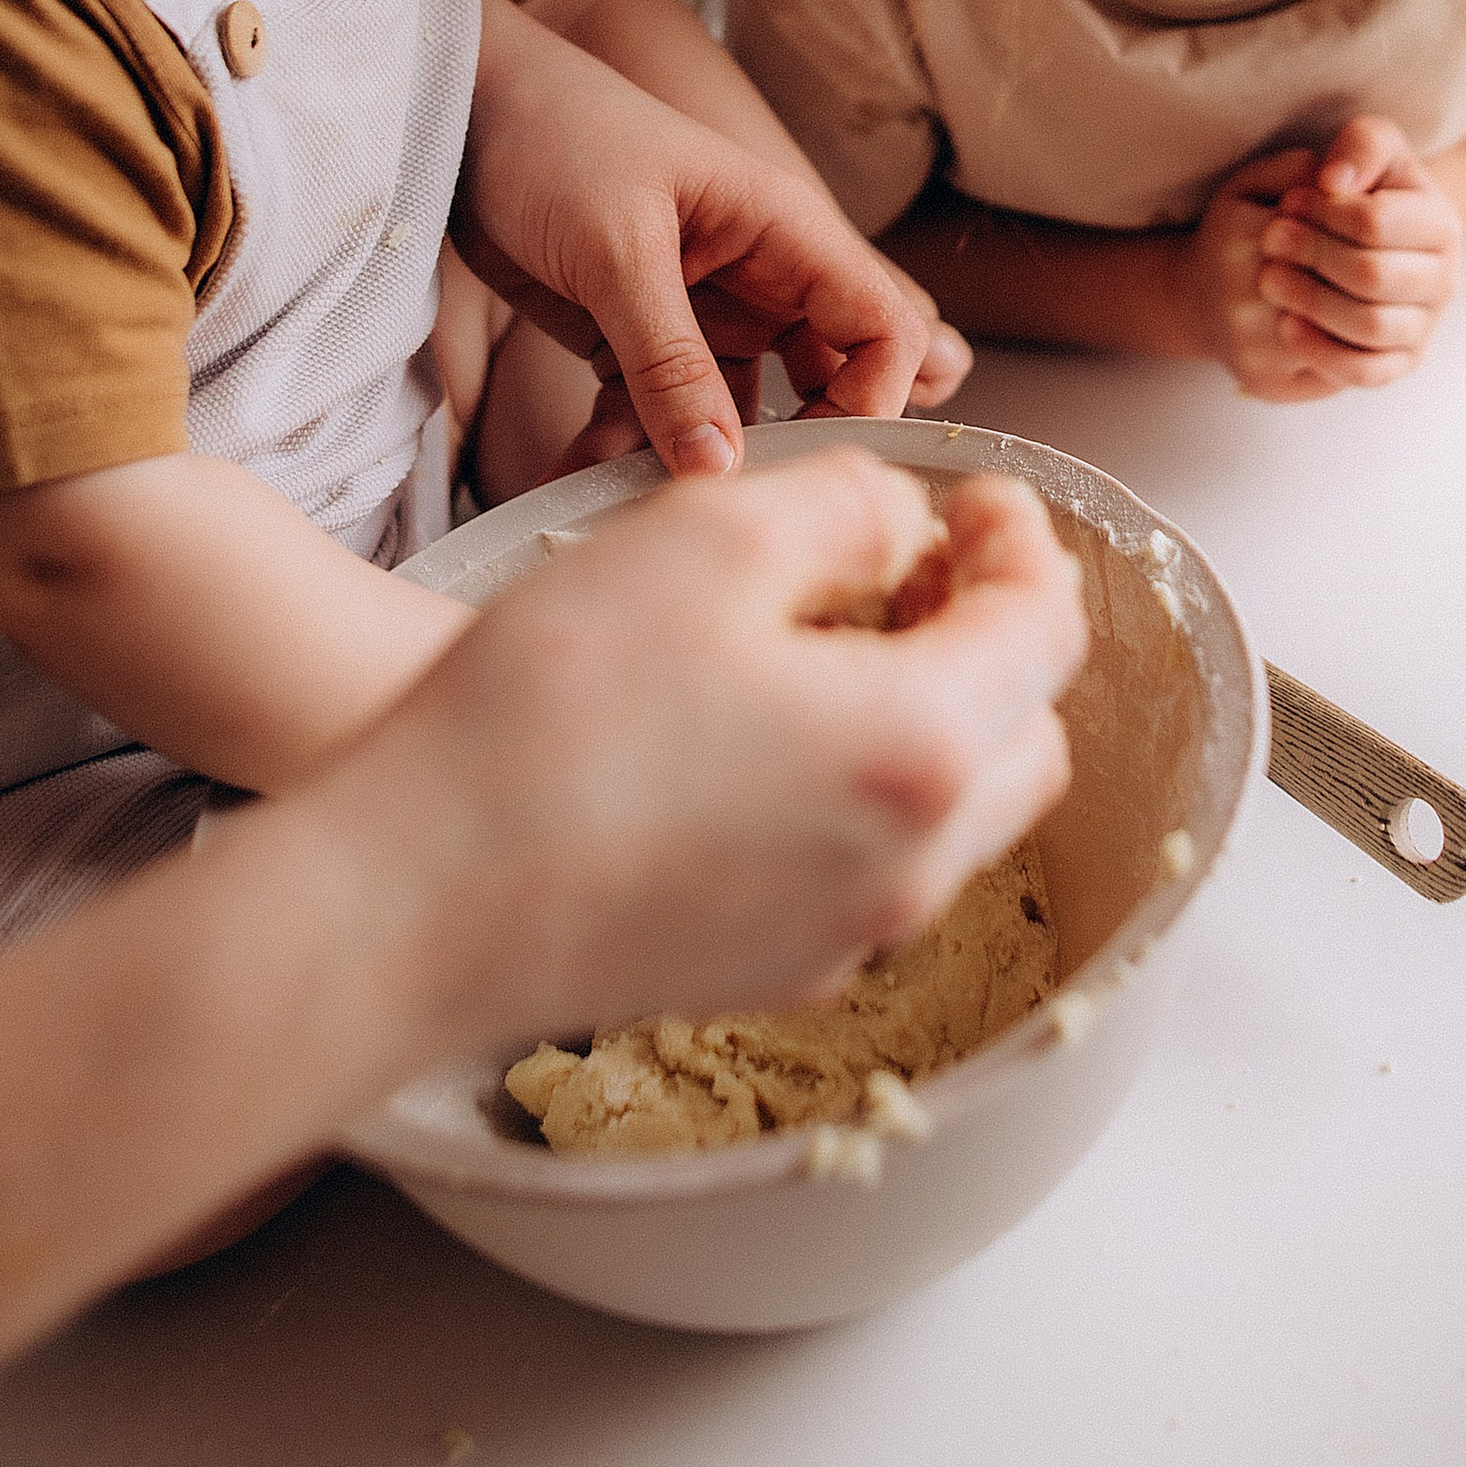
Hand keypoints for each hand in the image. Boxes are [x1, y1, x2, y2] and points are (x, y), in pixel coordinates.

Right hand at [311, 450, 1087, 1043]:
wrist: (419, 902)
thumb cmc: (553, 711)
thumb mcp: (709, 537)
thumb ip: (846, 509)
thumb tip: (904, 529)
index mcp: (924, 747)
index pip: (1046, 631)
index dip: (1023, 542)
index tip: (976, 495)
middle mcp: (915, 864)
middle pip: (1028, 736)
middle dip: (1001, 637)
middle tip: (924, 567)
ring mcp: (848, 934)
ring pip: (959, 814)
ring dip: (939, 718)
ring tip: (842, 643)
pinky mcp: (777, 970)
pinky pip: (873, 870)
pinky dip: (867, 790)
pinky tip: (769, 736)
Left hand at [457, 0, 947, 479]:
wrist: (463, 112)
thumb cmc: (555, 138)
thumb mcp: (616, 248)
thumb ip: (669, 362)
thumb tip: (722, 470)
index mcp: (783, 232)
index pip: (881, 328)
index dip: (874, 400)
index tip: (813, 462)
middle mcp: (757, 279)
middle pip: (820, 386)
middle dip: (779, 451)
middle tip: (723, 499)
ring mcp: (698, 315)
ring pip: (729, 415)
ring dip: (682, 463)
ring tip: (622, 497)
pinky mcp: (633, 342)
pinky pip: (649, 417)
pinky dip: (617, 450)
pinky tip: (571, 474)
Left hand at [1219, 115, 1464, 396]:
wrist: (1360, 242)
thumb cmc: (1357, 191)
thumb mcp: (1366, 149)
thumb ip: (1362, 145)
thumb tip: (1336, 181)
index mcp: (1442, 224)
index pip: (1375, 222)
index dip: (1323, 212)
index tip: (1289, 202)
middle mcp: (1445, 279)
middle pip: (1371, 275)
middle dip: (1311, 255)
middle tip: (1270, 240)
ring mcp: (1425, 325)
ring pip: (1368, 327)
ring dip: (1311, 302)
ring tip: (1270, 279)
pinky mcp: (1401, 362)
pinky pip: (1366, 373)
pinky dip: (1323, 352)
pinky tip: (1287, 326)